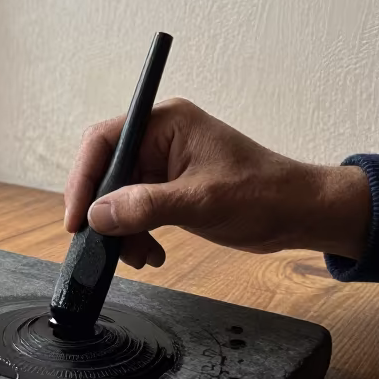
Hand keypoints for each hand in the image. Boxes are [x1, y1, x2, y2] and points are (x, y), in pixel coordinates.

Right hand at [63, 98, 370, 267]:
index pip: (104, 140)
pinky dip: (136, 234)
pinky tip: (152, 254)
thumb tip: (98, 215)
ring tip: (138, 256)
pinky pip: (135, 210)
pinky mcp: (170, 188)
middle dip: (104, 212)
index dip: (84, 178)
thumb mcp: (201, 202)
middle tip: (103, 245)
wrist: (300, 214)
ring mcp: (164, 164)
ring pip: (118, 196)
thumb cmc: (264, 195)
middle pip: (107, 170)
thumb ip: (145, 207)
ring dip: (121, 230)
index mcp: (167, 122)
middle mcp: (160, 138)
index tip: (78, 218)